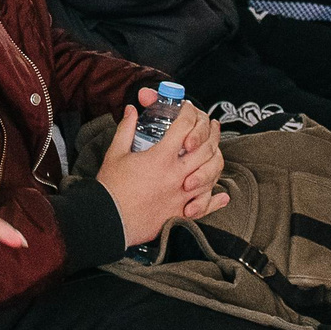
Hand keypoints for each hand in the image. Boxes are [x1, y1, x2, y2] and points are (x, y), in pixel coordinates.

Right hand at [93, 89, 228, 248]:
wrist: (109, 220)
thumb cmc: (111, 188)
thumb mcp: (115, 153)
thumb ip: (126, 129)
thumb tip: (131, 111)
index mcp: (161, 158)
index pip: (184, 127)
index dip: (188, 113)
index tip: (187, 109)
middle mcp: (176, 175)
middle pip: (204, 148)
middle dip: (210, 131)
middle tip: (210, 123)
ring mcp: (181, 196)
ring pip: (210, 174)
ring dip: (216, 159)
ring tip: (216, 150)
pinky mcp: (180, 213)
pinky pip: (205, 206)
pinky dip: (215, 200)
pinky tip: (221, 195)